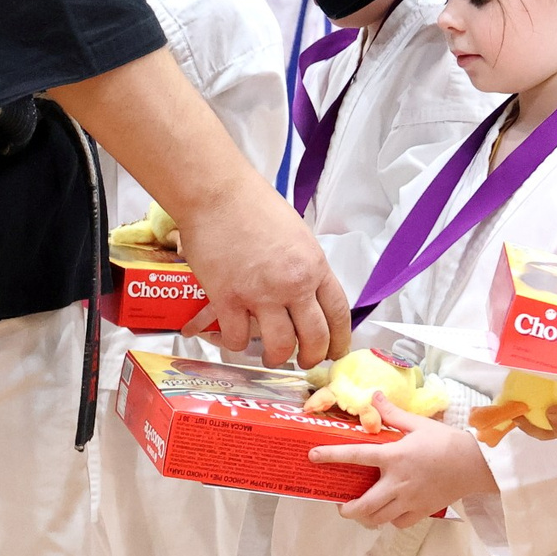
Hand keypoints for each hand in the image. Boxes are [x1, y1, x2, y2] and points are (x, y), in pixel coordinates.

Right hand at [170, 171, 350, 369]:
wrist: (216, 193)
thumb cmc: (253, 205)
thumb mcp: (296, 234)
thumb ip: (305, 266)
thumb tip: (306, 293)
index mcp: (314, 266)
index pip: (339, 313)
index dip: (340, 340)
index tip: (335, 352)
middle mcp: (294, 285)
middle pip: (314, 338)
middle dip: (312, 357)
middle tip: (304, 362)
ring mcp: (261, 295)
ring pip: (280, 347)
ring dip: (277, 357)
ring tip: (270, 356)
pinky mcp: (228, 299)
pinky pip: (238, 339)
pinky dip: (236, 344)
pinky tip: (234, 337)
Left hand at [308, 399, 497, 528]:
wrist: (476, 465)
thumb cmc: (446, 442)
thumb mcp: (418, 423)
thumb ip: (392, 413)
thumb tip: (374, 397)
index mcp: (394, 457)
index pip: (355, 456)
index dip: (331, 456)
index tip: (313, 456)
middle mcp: (398, 483)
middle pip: (364, 505)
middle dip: (347, 509)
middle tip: (340, 504)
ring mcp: (409, 501)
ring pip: (379, 518)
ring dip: (366, 517)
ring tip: (360, 511)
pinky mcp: (422, 511)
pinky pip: (398, 523)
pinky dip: (390, 520)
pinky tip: (389, 512)